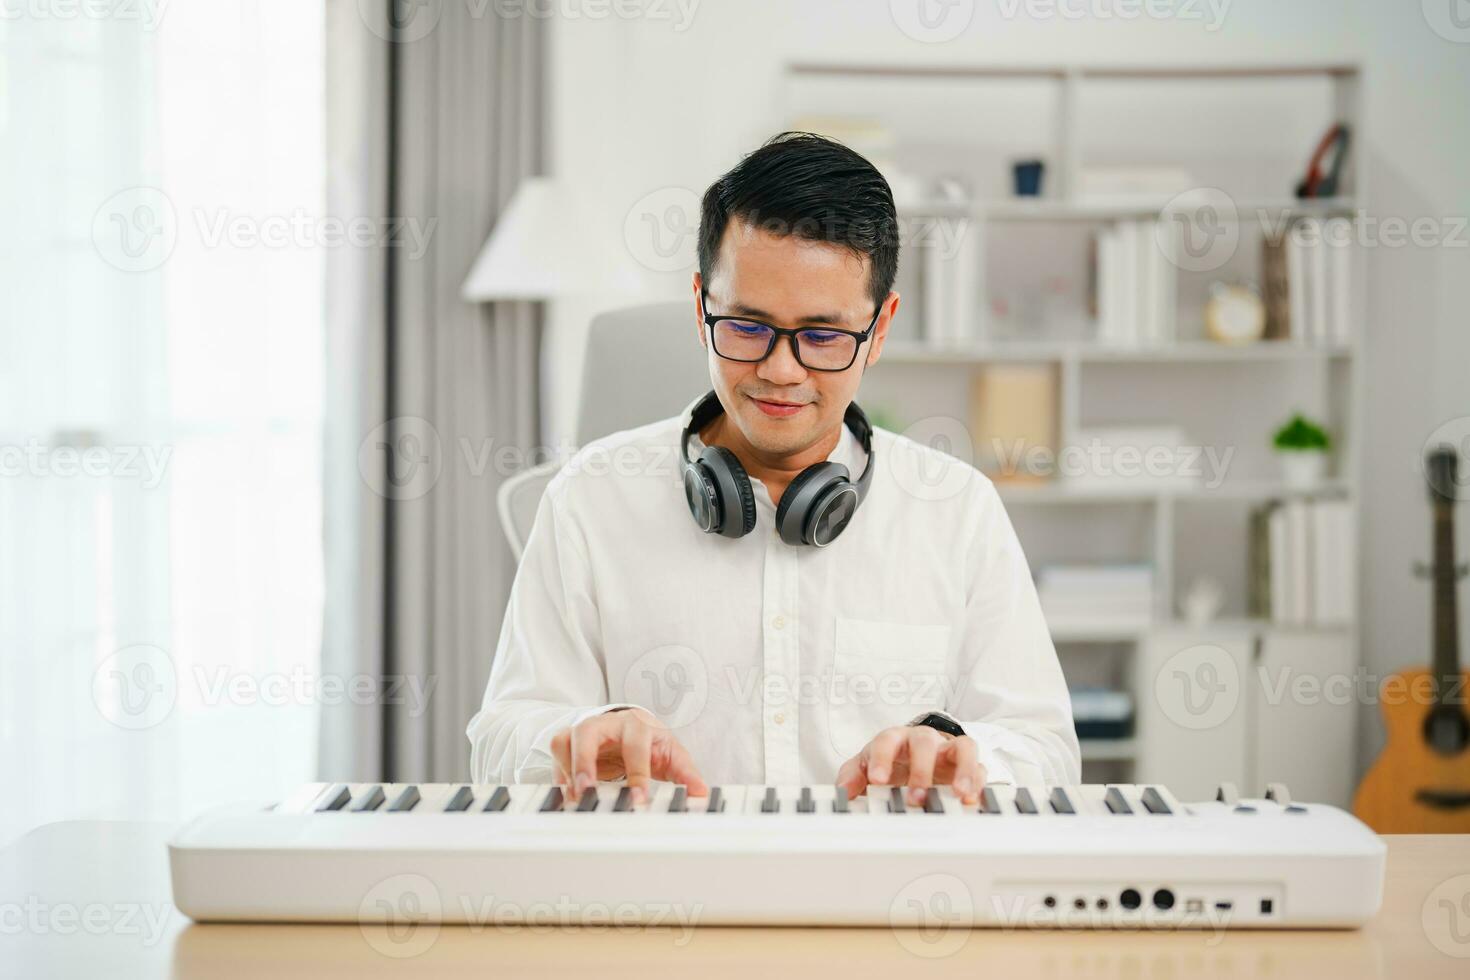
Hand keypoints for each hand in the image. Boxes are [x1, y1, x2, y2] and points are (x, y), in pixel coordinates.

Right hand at [550, 707, 708, 803]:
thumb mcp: (671, 753)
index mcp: (635, 724)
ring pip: (564, 740)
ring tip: (575, 798)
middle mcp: (605, 723)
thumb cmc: (650, 740)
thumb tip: (701, 792)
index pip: (635, 746)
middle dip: (584, 761)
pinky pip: (556, 757)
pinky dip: (559, 778)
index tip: (638, 800)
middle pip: (587, 732)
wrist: (631, 726)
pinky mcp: (568, 744)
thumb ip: (686, 773)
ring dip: (567, 770)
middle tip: (587, 791)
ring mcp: (582, 731)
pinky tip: (567, 798)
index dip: (637, 774)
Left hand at [836, 724, 984, 805]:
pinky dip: (979, 782)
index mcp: (895, 738)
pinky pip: (980, 766)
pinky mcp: (967, 763)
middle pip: (925, 742)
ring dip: (962, 770)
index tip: (877, 781)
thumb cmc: (891, 760)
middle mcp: (923, 740)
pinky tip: (973, 800)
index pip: (887, 740)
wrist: (915, 755)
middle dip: (922, 770)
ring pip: (962, 747)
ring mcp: (948, 749)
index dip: (882, 758)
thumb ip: (852, 776)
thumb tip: (843, 791)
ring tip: (959, 793)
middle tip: (916, 797)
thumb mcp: (867, 765)